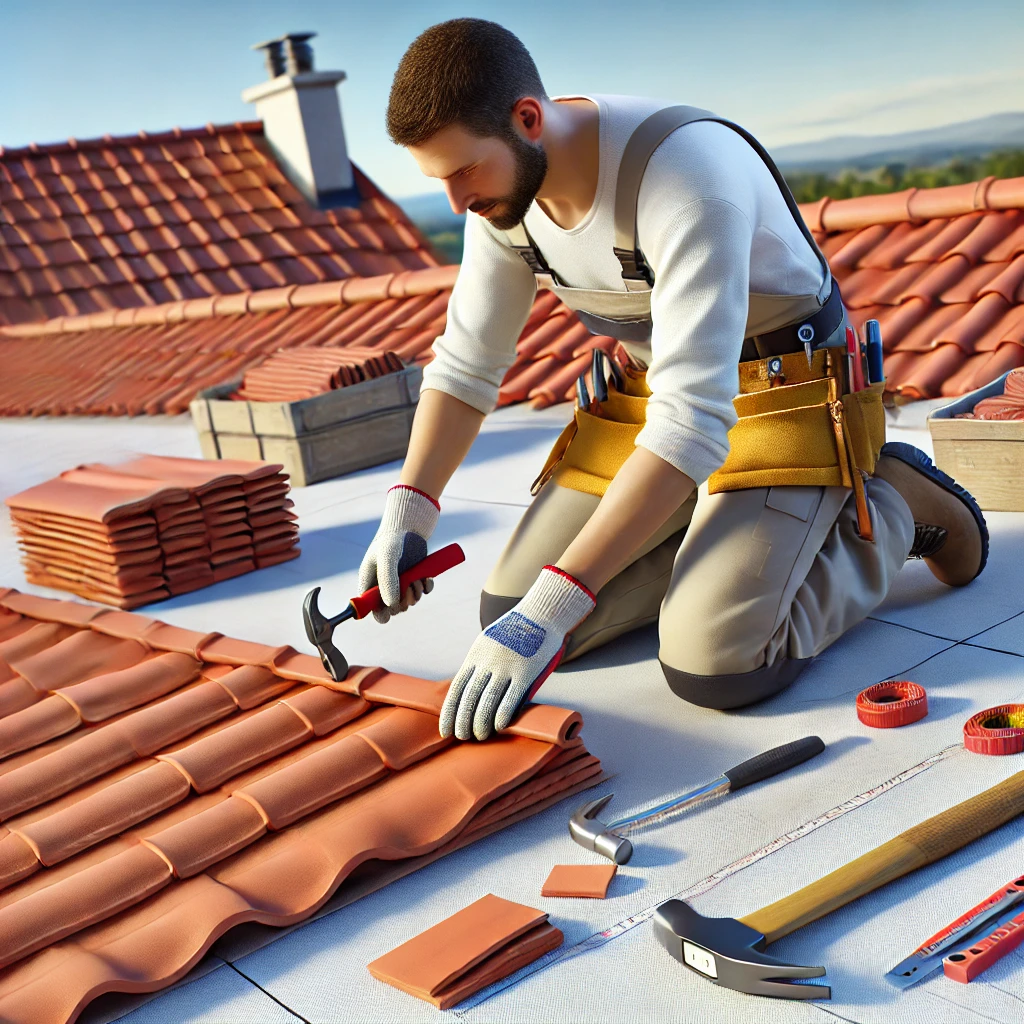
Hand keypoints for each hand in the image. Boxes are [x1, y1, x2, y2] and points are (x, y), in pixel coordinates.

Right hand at [359, 484, 439, 623]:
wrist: (410, 525)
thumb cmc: (393, 539)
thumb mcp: (387, 557)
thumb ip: (387, 580)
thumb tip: (391, 605)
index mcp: (370, 583)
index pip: (371, 609)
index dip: (381, 613)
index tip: (392, 608)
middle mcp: (385, 586)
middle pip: (393, 609)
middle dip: (403, 602)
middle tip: (410, 588)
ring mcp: (401, 583)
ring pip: (409, 601)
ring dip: (416, 594)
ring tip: (418, 579)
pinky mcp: (415, 577)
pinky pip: (422, 592)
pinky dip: (426, 588)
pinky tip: (427, 579)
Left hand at [440, 566, 595, 740]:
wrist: (541, 614)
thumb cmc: (515, 633)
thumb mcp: (489, 642)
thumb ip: (480, 665)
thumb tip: (470, 692)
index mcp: (475, 655)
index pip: (457, 689)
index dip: (450, 712)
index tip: (446, 730)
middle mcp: (487, 662)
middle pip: (469, 699)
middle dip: (463, 723)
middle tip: (462, 738)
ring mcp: (506, 667)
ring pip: (487, 703)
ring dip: (481, 724)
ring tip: (479, 736)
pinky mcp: (525, 673)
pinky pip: (510, 699)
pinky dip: (502, 716)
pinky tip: (498, 727)